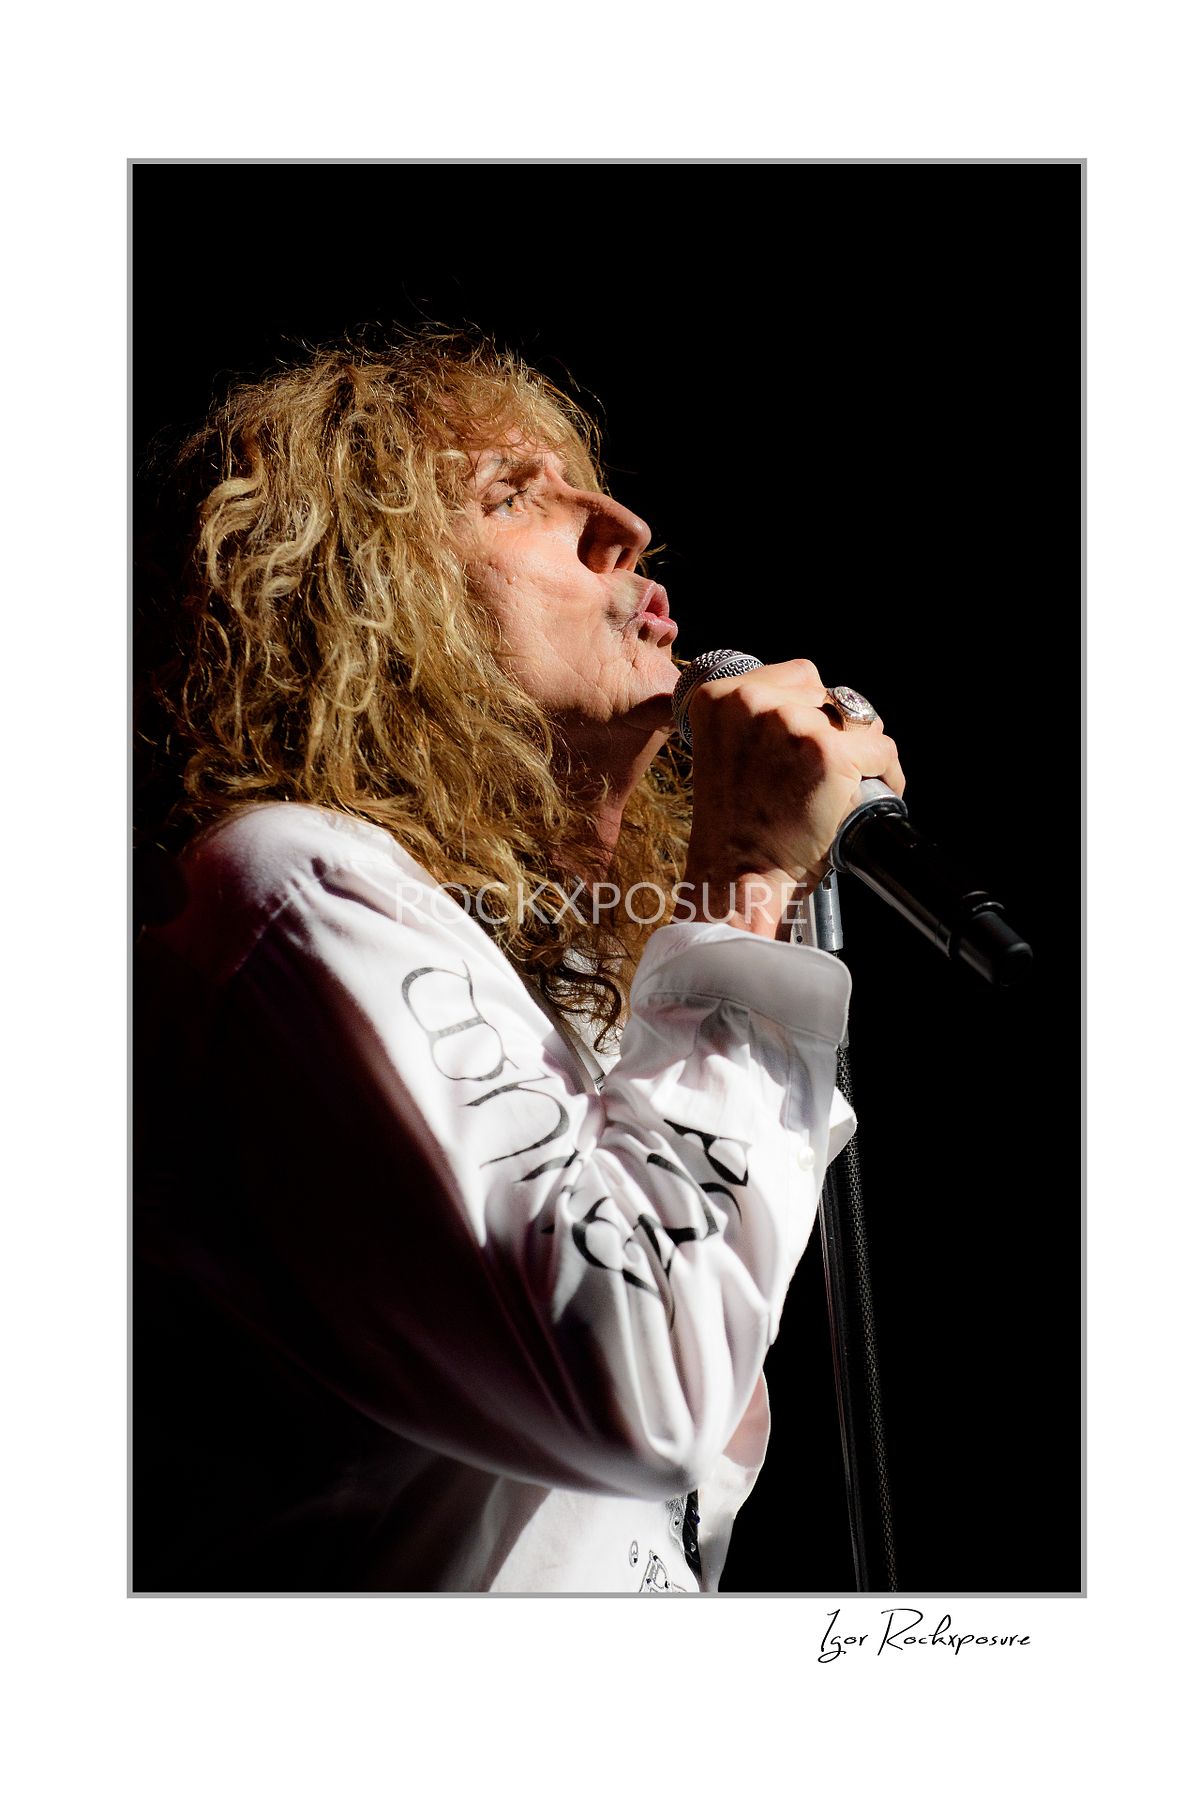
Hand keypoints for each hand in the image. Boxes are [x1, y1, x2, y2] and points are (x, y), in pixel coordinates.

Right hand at [673, 659, 904, 937]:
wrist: (739, 873)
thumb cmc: (734, 825)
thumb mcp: (726, 752)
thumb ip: (755, 721)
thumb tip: (816, 703)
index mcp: (719, 697)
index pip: (797, 676)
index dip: (812, 709)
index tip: (810, 739)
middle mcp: (753, 702)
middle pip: (827, 693)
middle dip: (833, 727)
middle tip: (823, 768)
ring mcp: (793, 724)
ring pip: (857, 720)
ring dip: (860, 747)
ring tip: (846, 781)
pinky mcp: (830, 752)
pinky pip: (881, 749)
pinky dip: (886, 771)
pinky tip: (874, 789)